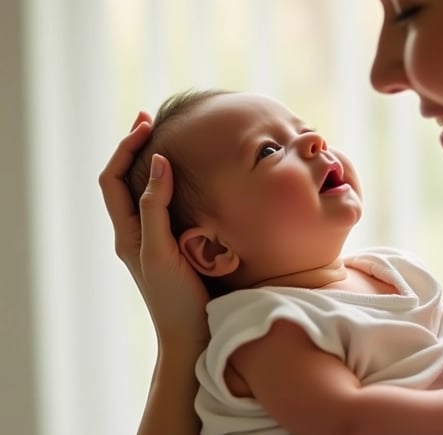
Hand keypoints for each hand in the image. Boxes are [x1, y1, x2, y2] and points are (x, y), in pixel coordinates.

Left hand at [99, 112, 209, 349]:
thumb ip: (155, 208)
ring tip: (167, 141)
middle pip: (124, 181)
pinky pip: (165, 209)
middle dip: (135, 148)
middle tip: (153, 121)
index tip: (148, 125)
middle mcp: (136, 233)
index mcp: (127, 232)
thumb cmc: (175, 300)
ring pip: (144, 194)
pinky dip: (171, 186)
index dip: (125, 148)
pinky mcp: (174, 248)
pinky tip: (190, 180)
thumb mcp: (161, 251)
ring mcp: (154, 241)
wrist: (192, 336)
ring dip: (152, 165)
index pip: (112, 179)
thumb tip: (159, 162)